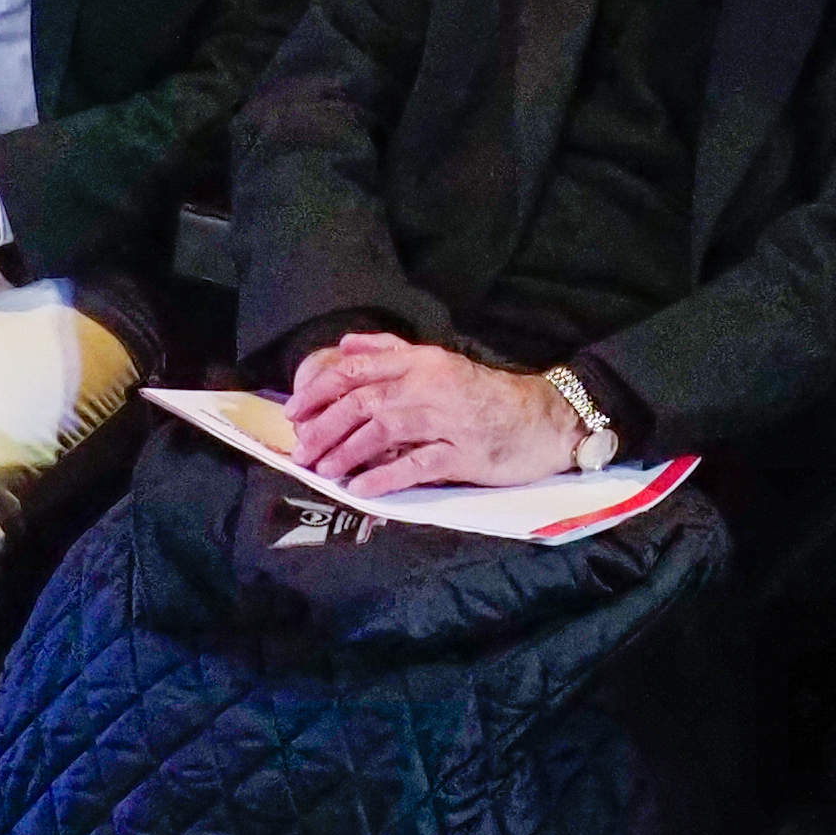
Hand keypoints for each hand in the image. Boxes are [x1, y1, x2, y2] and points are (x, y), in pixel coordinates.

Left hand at [283, 334, 582, 494]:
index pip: (358, 369)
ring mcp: (446, 421)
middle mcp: (429, 385)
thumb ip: (390, 350)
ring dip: (345, 452)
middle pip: (362, 402)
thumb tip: (345, 345)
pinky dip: (383, 477)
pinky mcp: (462, 455)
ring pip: (381, 433)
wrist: (541, 419)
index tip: (294, 412)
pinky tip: (360, 489)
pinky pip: (414, 466)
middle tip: (300, 449)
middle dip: (323, 426)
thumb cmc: (483, 394)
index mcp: (421, 360)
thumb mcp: (437, 362)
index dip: (320, 390)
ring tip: (321, 469)